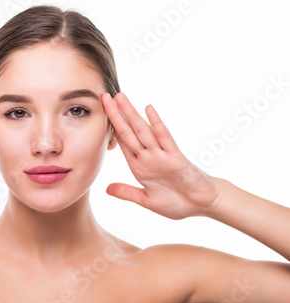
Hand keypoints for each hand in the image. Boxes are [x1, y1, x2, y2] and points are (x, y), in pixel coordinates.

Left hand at [102, 92, 220, 219]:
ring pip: (143, 130)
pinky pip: (164, 138)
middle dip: (116, 115)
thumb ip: (127, 193)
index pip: (122, 142)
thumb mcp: (146, 200)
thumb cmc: (177, 202)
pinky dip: (156, 124)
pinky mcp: (175, 157)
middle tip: (105, 96)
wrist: (202, 205)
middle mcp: (148, 157)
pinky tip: (149, 110)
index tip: (101, 112)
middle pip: (129, 132)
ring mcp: (161, 155)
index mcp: (139, 166)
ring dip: (131, 114)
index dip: (111, 127)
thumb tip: (106, 189)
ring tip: (120, 97)